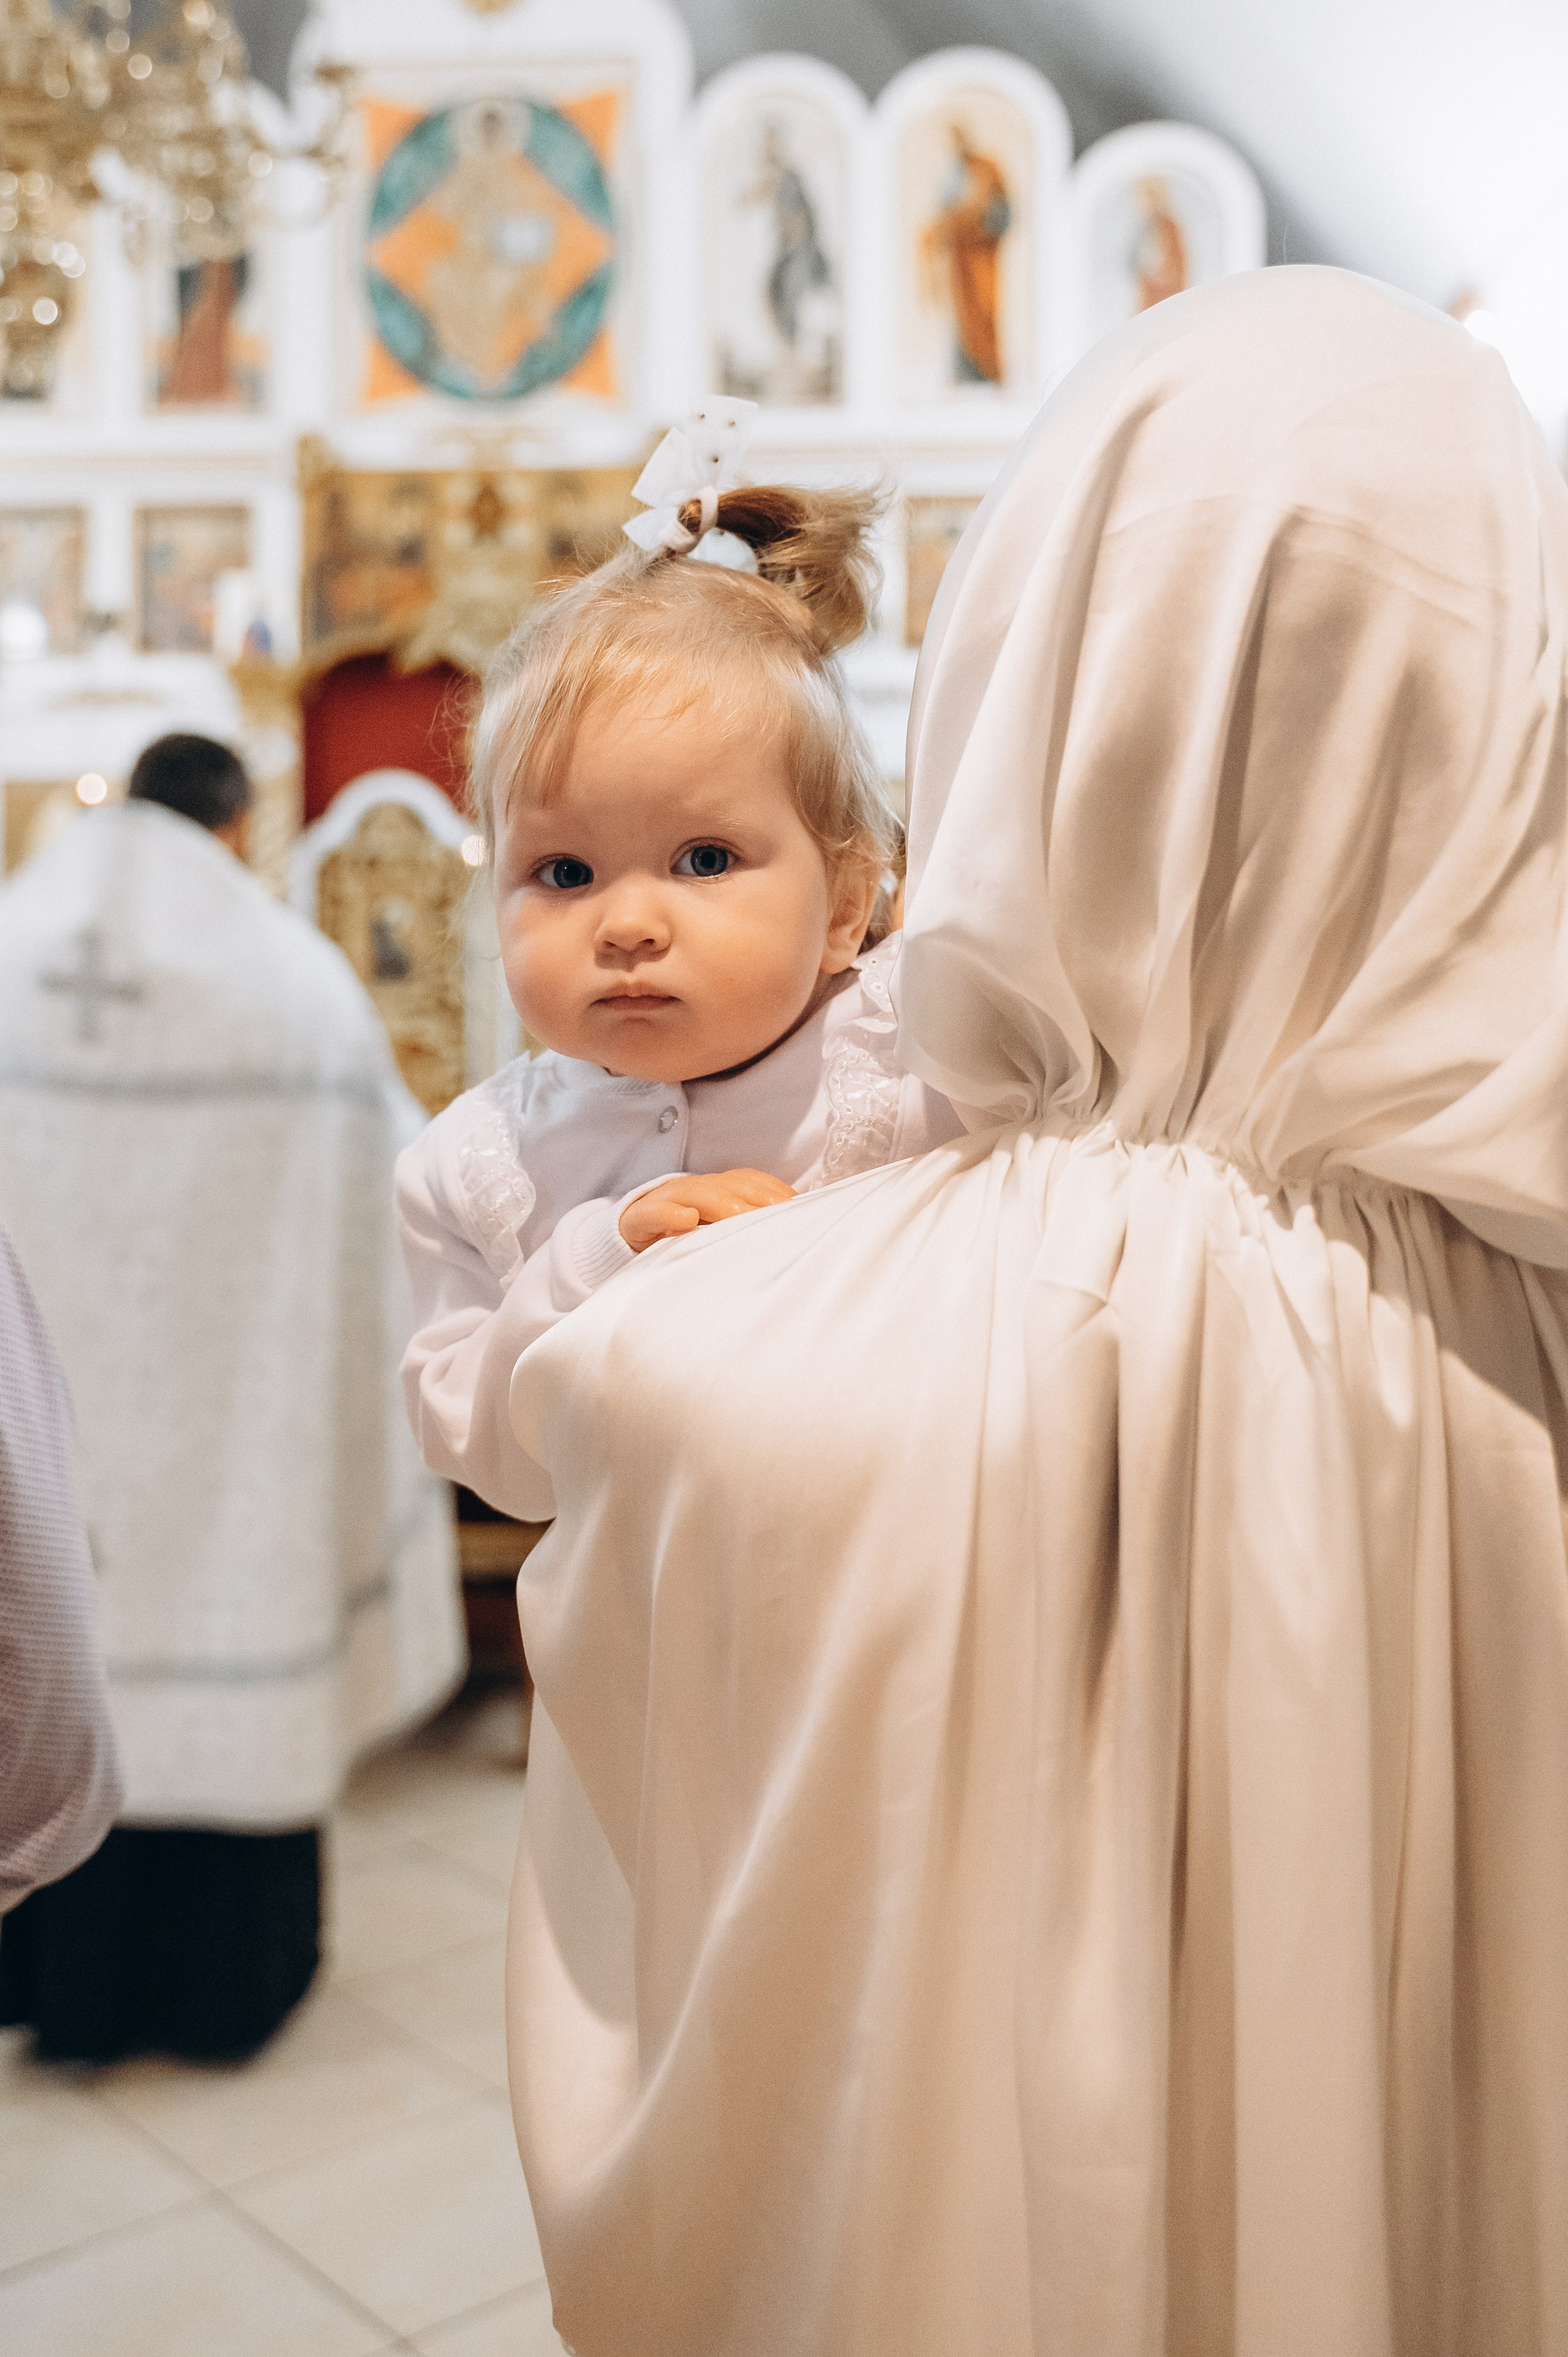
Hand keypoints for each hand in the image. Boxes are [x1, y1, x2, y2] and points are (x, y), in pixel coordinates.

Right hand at [619, 1168, 794, 1252]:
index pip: (751, 1182)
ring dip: (722, 1204)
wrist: (630, 1236)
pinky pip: (655, 1212)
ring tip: (741, 1217)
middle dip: (758, 1198)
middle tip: (781, 1216)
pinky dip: (670, 1214)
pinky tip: (686, 1220)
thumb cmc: (684, 1237)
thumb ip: (746, 1226)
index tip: (800, 1208)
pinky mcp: (640, 1218)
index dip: (774, 1192)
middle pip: (731, 1185)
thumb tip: (791, 1232)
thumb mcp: (717, 1230)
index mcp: (718, 1189)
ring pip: (697, 1193)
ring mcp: (668, 1200)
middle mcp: (696, 1188)